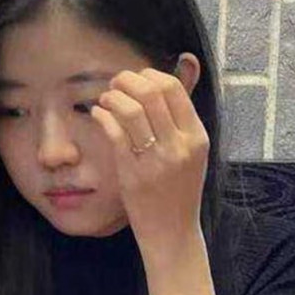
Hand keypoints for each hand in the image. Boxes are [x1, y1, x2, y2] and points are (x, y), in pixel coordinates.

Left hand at [91, 68, 208, 259]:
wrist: (172, 231)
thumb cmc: (179, 190)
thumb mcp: (192, 151)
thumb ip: (182, 114)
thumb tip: (187, 62)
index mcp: (197, 137)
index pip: (173, 89)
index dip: (149, 75)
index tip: (136, 79)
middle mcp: (179, 146)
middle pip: (151, 93)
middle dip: (127, 80)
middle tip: (115, 83)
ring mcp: (156, 161)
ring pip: (131, 110)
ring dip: (112, 96)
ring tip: (106, 99)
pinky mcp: (133, 173)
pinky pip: (114, 132)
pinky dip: (103, 116)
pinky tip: (98, 114)